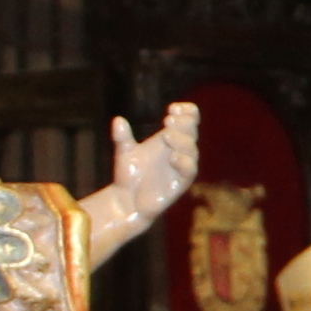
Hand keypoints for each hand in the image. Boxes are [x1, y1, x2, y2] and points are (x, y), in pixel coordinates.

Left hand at [91, 102, 199, 246]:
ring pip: (192, 149)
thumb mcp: (124, 153)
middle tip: (167, 120)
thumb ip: (122, 138)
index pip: (188, 120)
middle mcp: (178, 151)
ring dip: (182, 140)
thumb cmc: (128, 176)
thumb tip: (118, 120)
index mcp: (169, 139)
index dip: (186, 112)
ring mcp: (181, 167)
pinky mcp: (180, 183)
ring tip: (166, 135)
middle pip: (191, 131)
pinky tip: (172, 157)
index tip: (172, 108)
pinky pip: (189, 170)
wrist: (126, 202)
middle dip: (183, 123)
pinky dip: (184, 162)